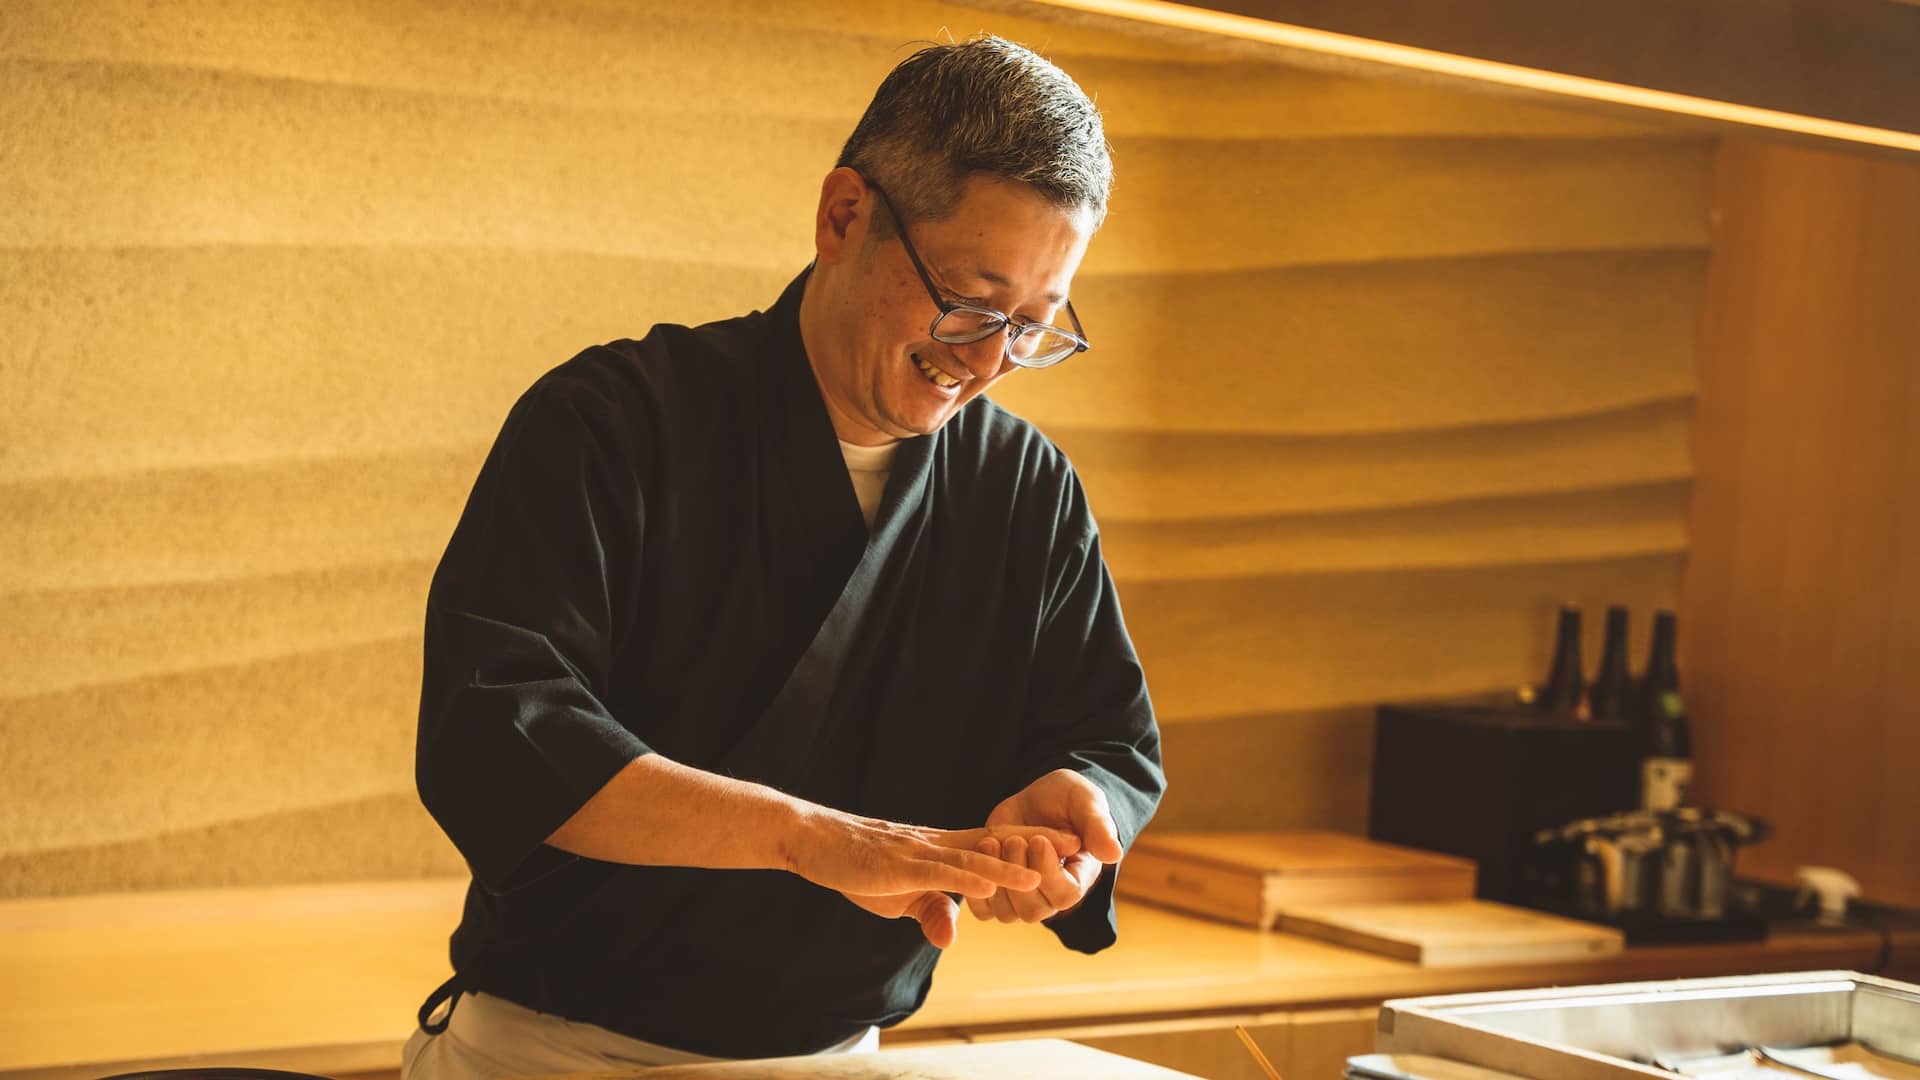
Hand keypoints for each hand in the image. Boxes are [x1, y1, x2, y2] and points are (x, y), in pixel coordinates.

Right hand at [781, 808, 1080, 947]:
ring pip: (972, 858)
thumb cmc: (862, 867)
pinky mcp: (901, 866)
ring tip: (1041, 872)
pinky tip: (988, 886)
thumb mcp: (903, 896)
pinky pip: (939, 872)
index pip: (997, 843)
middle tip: (1078, 842)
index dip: (1032, 841)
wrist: (818, 843)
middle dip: (1036, 843)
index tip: (1070, 841)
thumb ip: (932, 911)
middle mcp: (940, 845)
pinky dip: (965, 878)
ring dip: (1007, 866)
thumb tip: (950, 937)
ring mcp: (922, 853)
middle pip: (996, 842)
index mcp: (945, 849)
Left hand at [969, 770, 1121, 924]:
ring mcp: (1022, 897)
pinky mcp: (998, 891)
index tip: (1038, 839)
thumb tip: (1114, 854)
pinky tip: (980, 851)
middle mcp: (1050, 896)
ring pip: (1007, 913)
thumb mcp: (1085, 802)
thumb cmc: (1068, 799)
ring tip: (994, 841)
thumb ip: (1098, 826)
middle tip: (1014, 839)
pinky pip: (984, 910)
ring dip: (996, 878)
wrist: (1039, 798)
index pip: (1065, 895)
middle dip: (1018, 873)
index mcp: (1078, 878)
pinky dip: (977, 887)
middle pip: (1033, 910)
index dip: (1048, 872)